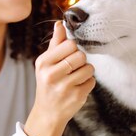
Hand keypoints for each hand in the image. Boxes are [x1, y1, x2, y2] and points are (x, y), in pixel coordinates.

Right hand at [24, 21, 95, 135]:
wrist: (48, 112)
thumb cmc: (48, 83)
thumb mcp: (46, 63)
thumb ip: (55, 44)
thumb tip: (60, 23)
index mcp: (43, 62)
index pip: (69, 44)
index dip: (73, 48)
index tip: (68, 55)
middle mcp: (51, 75)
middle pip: (80, 55)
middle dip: (80, 60)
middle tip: (73, 68)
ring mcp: (64, 87)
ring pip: (89, 68)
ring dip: (86, 71)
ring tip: (76, 77)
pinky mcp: (76, 97)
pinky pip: (92, 81)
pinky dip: (87, 83)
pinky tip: (77, 87)